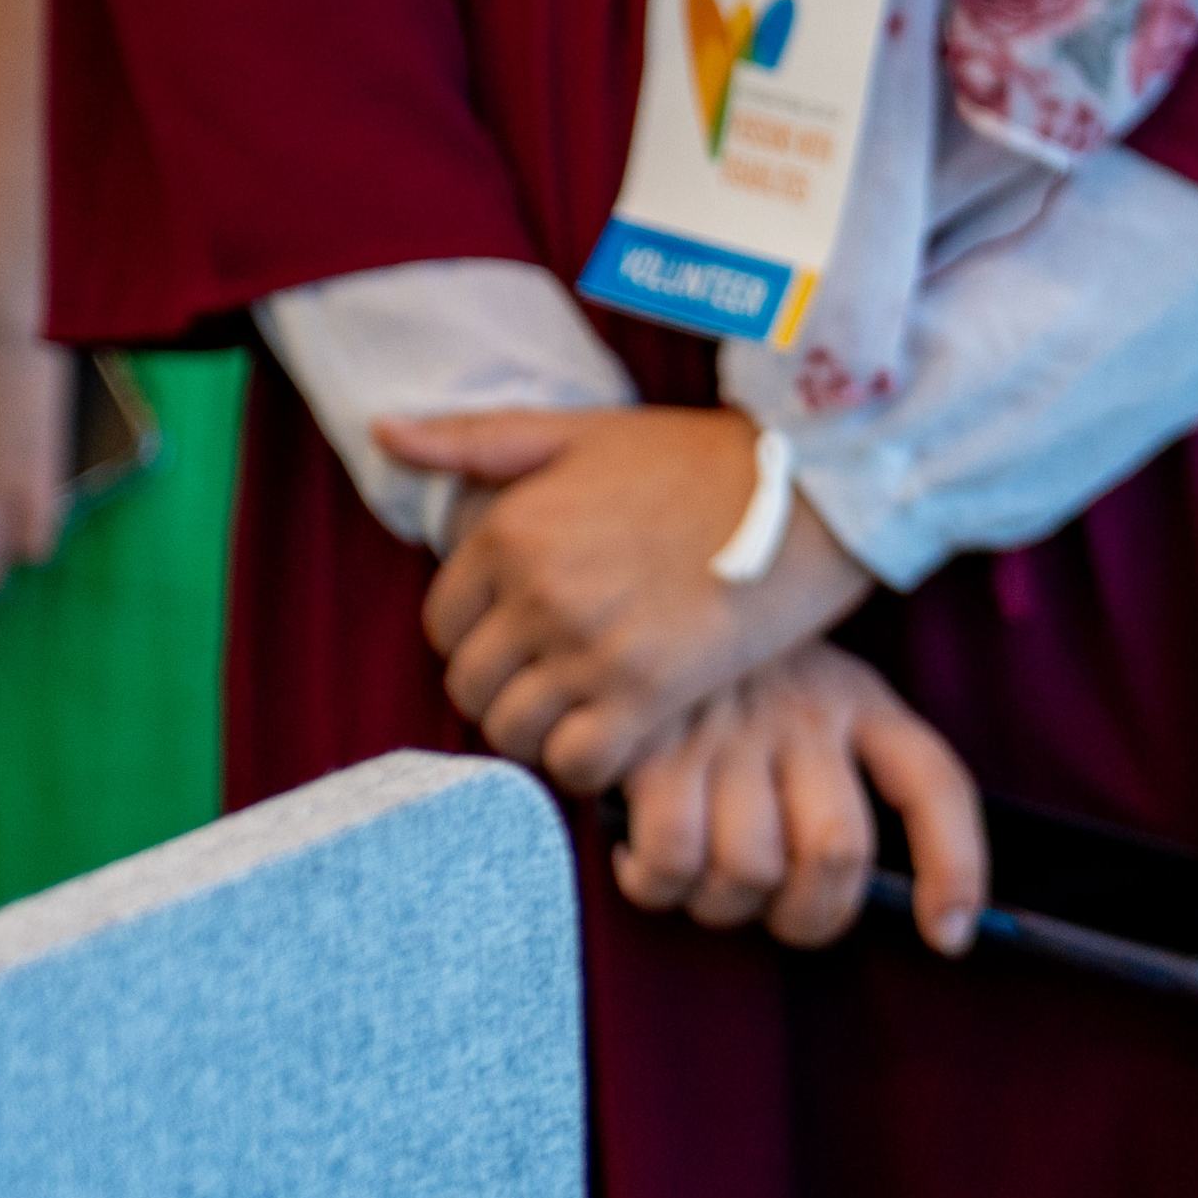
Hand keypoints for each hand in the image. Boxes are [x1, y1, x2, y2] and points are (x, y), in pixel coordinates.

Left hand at [391, 404, 868, 793]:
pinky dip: (587, 766)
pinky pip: (577, 763)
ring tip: (584, 719)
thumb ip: (475, 440)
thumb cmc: (698, 457)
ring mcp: (590, 647)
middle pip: (471, 688)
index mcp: (510, 528)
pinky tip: (619, 742)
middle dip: (504, 697)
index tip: (526, 646)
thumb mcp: (581, 431)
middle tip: (555, 691)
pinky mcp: (649, 693)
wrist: (813, 488)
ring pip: (514, 734)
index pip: (443, 625)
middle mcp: (538, 591)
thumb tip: (384, 430)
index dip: (479, 643)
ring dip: (543, 737)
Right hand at [599, 641, 990, 948]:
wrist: (625, 595)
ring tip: (704, 885)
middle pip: (836, 853)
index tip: (948, 936)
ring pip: (750, 871)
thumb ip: (850, 772)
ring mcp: (728, 729)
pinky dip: (656, 886)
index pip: (934, 785)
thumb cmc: (728, 677)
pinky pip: (670, 858)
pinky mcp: (652, 745)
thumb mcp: (811, 691)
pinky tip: (645, 865)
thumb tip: (891, 894)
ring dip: (724, 906)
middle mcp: (803, 712)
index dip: (955, 870)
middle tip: (781, 914)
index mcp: (859, 699)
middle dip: (812, 916)